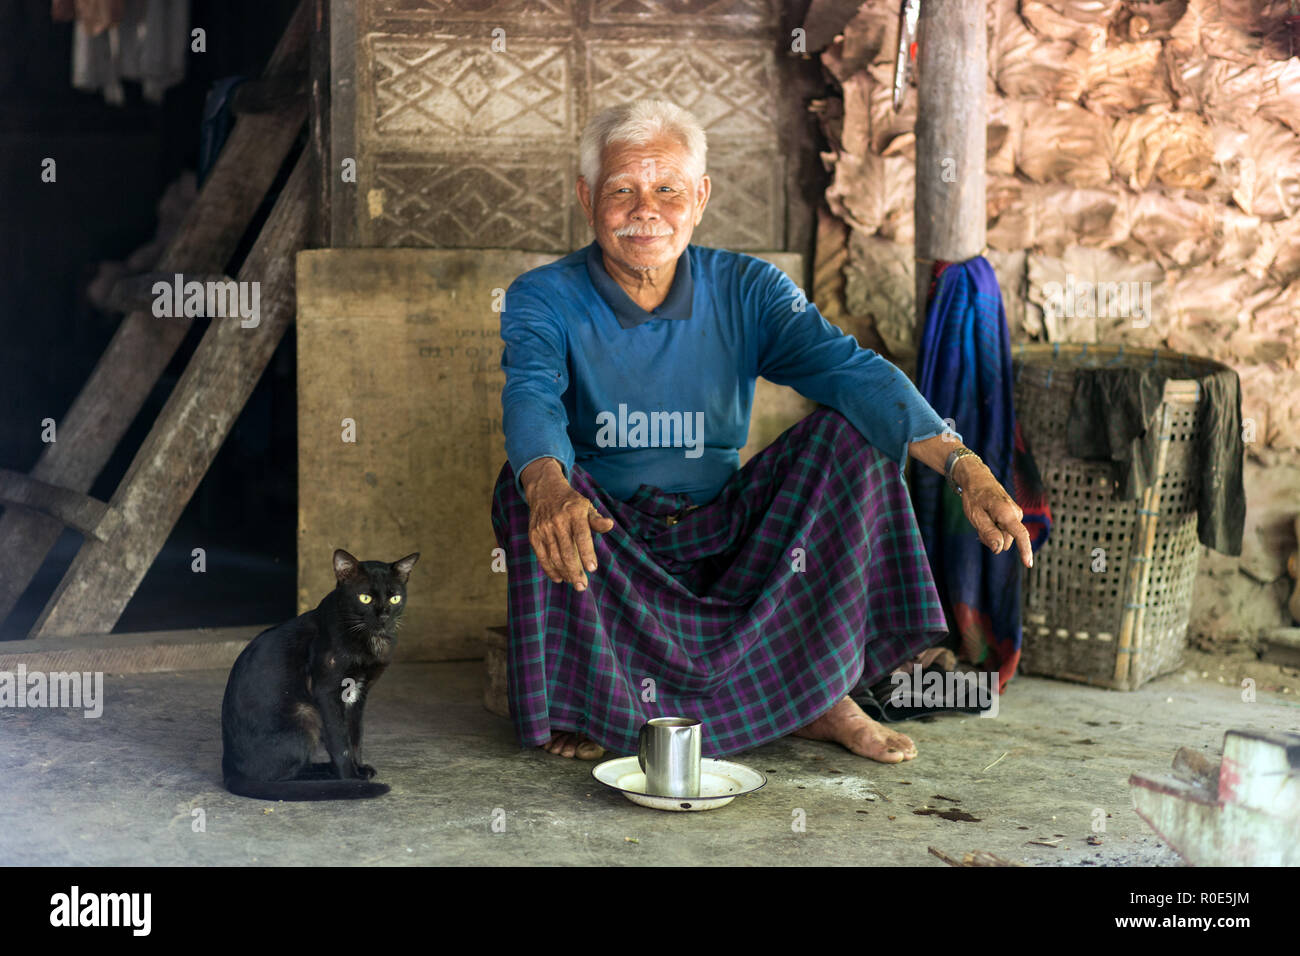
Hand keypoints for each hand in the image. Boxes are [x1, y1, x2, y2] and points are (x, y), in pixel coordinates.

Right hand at [520, 459, 614, 589]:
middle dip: (575, 571)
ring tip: (574, 583)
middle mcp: (558, 521)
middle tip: (582, 586)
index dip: (587, 553)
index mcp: (574, 513)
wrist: (545, 491)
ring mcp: (544, 528)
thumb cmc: (571, 503)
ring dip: (564, 573)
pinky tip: (559, 578)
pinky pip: (542, 556)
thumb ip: (596, 519)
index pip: (581, 536)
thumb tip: (609, 525)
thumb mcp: (586, 506)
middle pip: (567, 551)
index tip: (592, 568)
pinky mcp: (534, 535)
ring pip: (554, 556)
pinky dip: (550, 569)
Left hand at [954, 458, 1032, 567]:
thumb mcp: (976, 516)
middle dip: (992, 539)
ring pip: (1005, 537)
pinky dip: (995, 529)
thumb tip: (999, 549)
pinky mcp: (1014, 516)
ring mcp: (1016, 515)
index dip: (1025, 550)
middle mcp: (1016, 514)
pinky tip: (988, 518)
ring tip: (983, 518)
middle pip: (1006, 541)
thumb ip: (988, 532)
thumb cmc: (974, 496)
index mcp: (1007, 513)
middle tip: (979, 524)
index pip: (1020, 534)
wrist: (978, 479)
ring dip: (992, 533)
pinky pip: (1005, 531)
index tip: (1028, 564)